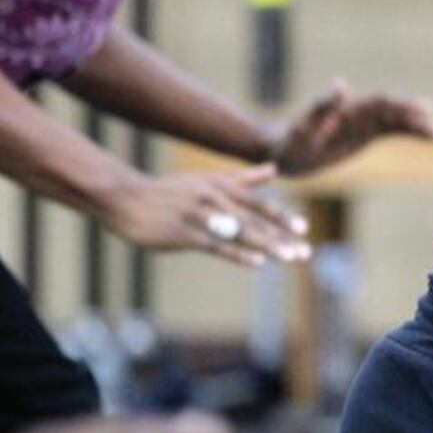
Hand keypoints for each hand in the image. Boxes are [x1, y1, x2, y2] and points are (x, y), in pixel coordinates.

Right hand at [103, 165, 309, 266]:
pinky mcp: (183, 233)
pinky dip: (238, 254)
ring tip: (288, 259)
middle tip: (304, 253)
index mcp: (222, 186)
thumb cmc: (171, 191)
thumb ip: (243, 178)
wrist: (127, 197)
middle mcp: (214, 199)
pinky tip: (257, 263)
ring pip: (239, 233)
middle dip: (281, 237)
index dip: (281, 216)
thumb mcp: (208, 180)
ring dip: (267, 247)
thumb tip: (273, 169)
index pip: (258, 203)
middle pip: (254, 221)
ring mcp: (199, 215)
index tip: (304, 229)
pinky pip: (215, 245)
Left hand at [272, 81, 432, 176]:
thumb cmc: (290, 141)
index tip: (424, 111)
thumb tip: (341, 84)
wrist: (284, 151)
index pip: (381, 103)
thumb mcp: (303, 128)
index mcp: (349, 106)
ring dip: (424, 128)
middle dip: (420, 120)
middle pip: (397, 111)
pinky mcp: (369, 133)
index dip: (403, 105)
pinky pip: (397, 131)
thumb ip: (321, 106)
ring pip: (402, 121)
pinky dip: (416, 133)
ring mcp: (367, 121)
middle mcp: (362, 110)